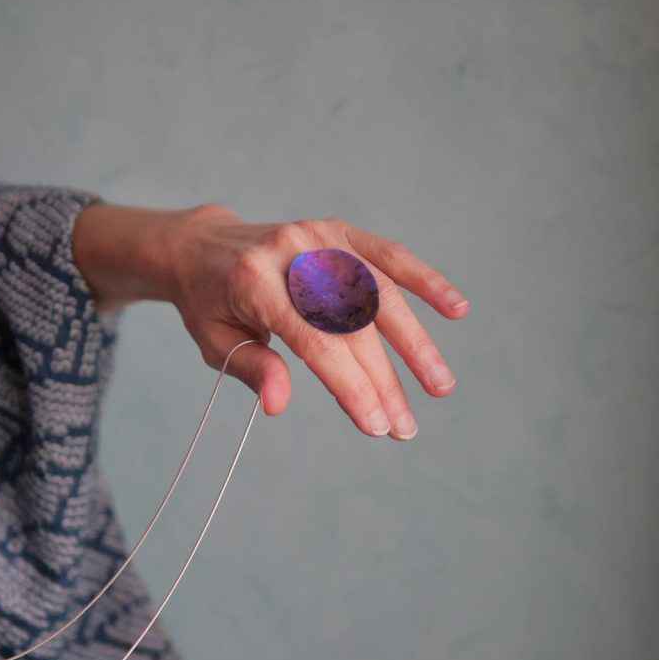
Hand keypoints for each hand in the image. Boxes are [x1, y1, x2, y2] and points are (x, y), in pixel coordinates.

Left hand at [73, 201, 468, 438]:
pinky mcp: (339, 231)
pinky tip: (456, 308)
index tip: (375, 425)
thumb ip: (251, 369)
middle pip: (351, 324)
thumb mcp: (215, 343)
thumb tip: (279, 405)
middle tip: (405, 428)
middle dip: (382, 381)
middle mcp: (292, 252)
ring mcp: (320, 236)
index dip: (348, 385)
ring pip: (379, 292)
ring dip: (414, 343)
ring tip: (440, 386)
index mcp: (253, 281)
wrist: (203, 245)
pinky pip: (389, 255)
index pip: (313, 341)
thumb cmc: (210, 304)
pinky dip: (424, 281)